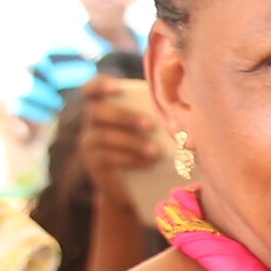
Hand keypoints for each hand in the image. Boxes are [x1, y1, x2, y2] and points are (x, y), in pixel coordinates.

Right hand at [77, 79, 167, 212]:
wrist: (133, 184)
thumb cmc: (149, 145)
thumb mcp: (152, 128)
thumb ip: (156, 114)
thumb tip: (181, 113)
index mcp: (105, 106)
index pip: (92, 89)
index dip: (100, 85)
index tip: (117, 88)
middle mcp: (92, 122)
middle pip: (96, 112)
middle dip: (124, 117)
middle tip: (150, 126)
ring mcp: (89, 143)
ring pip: (102, 137)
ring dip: (132, 142)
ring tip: (156, 151)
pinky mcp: (94, 163)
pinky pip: (106, 158)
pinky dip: (129, 159)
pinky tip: (149, 163)